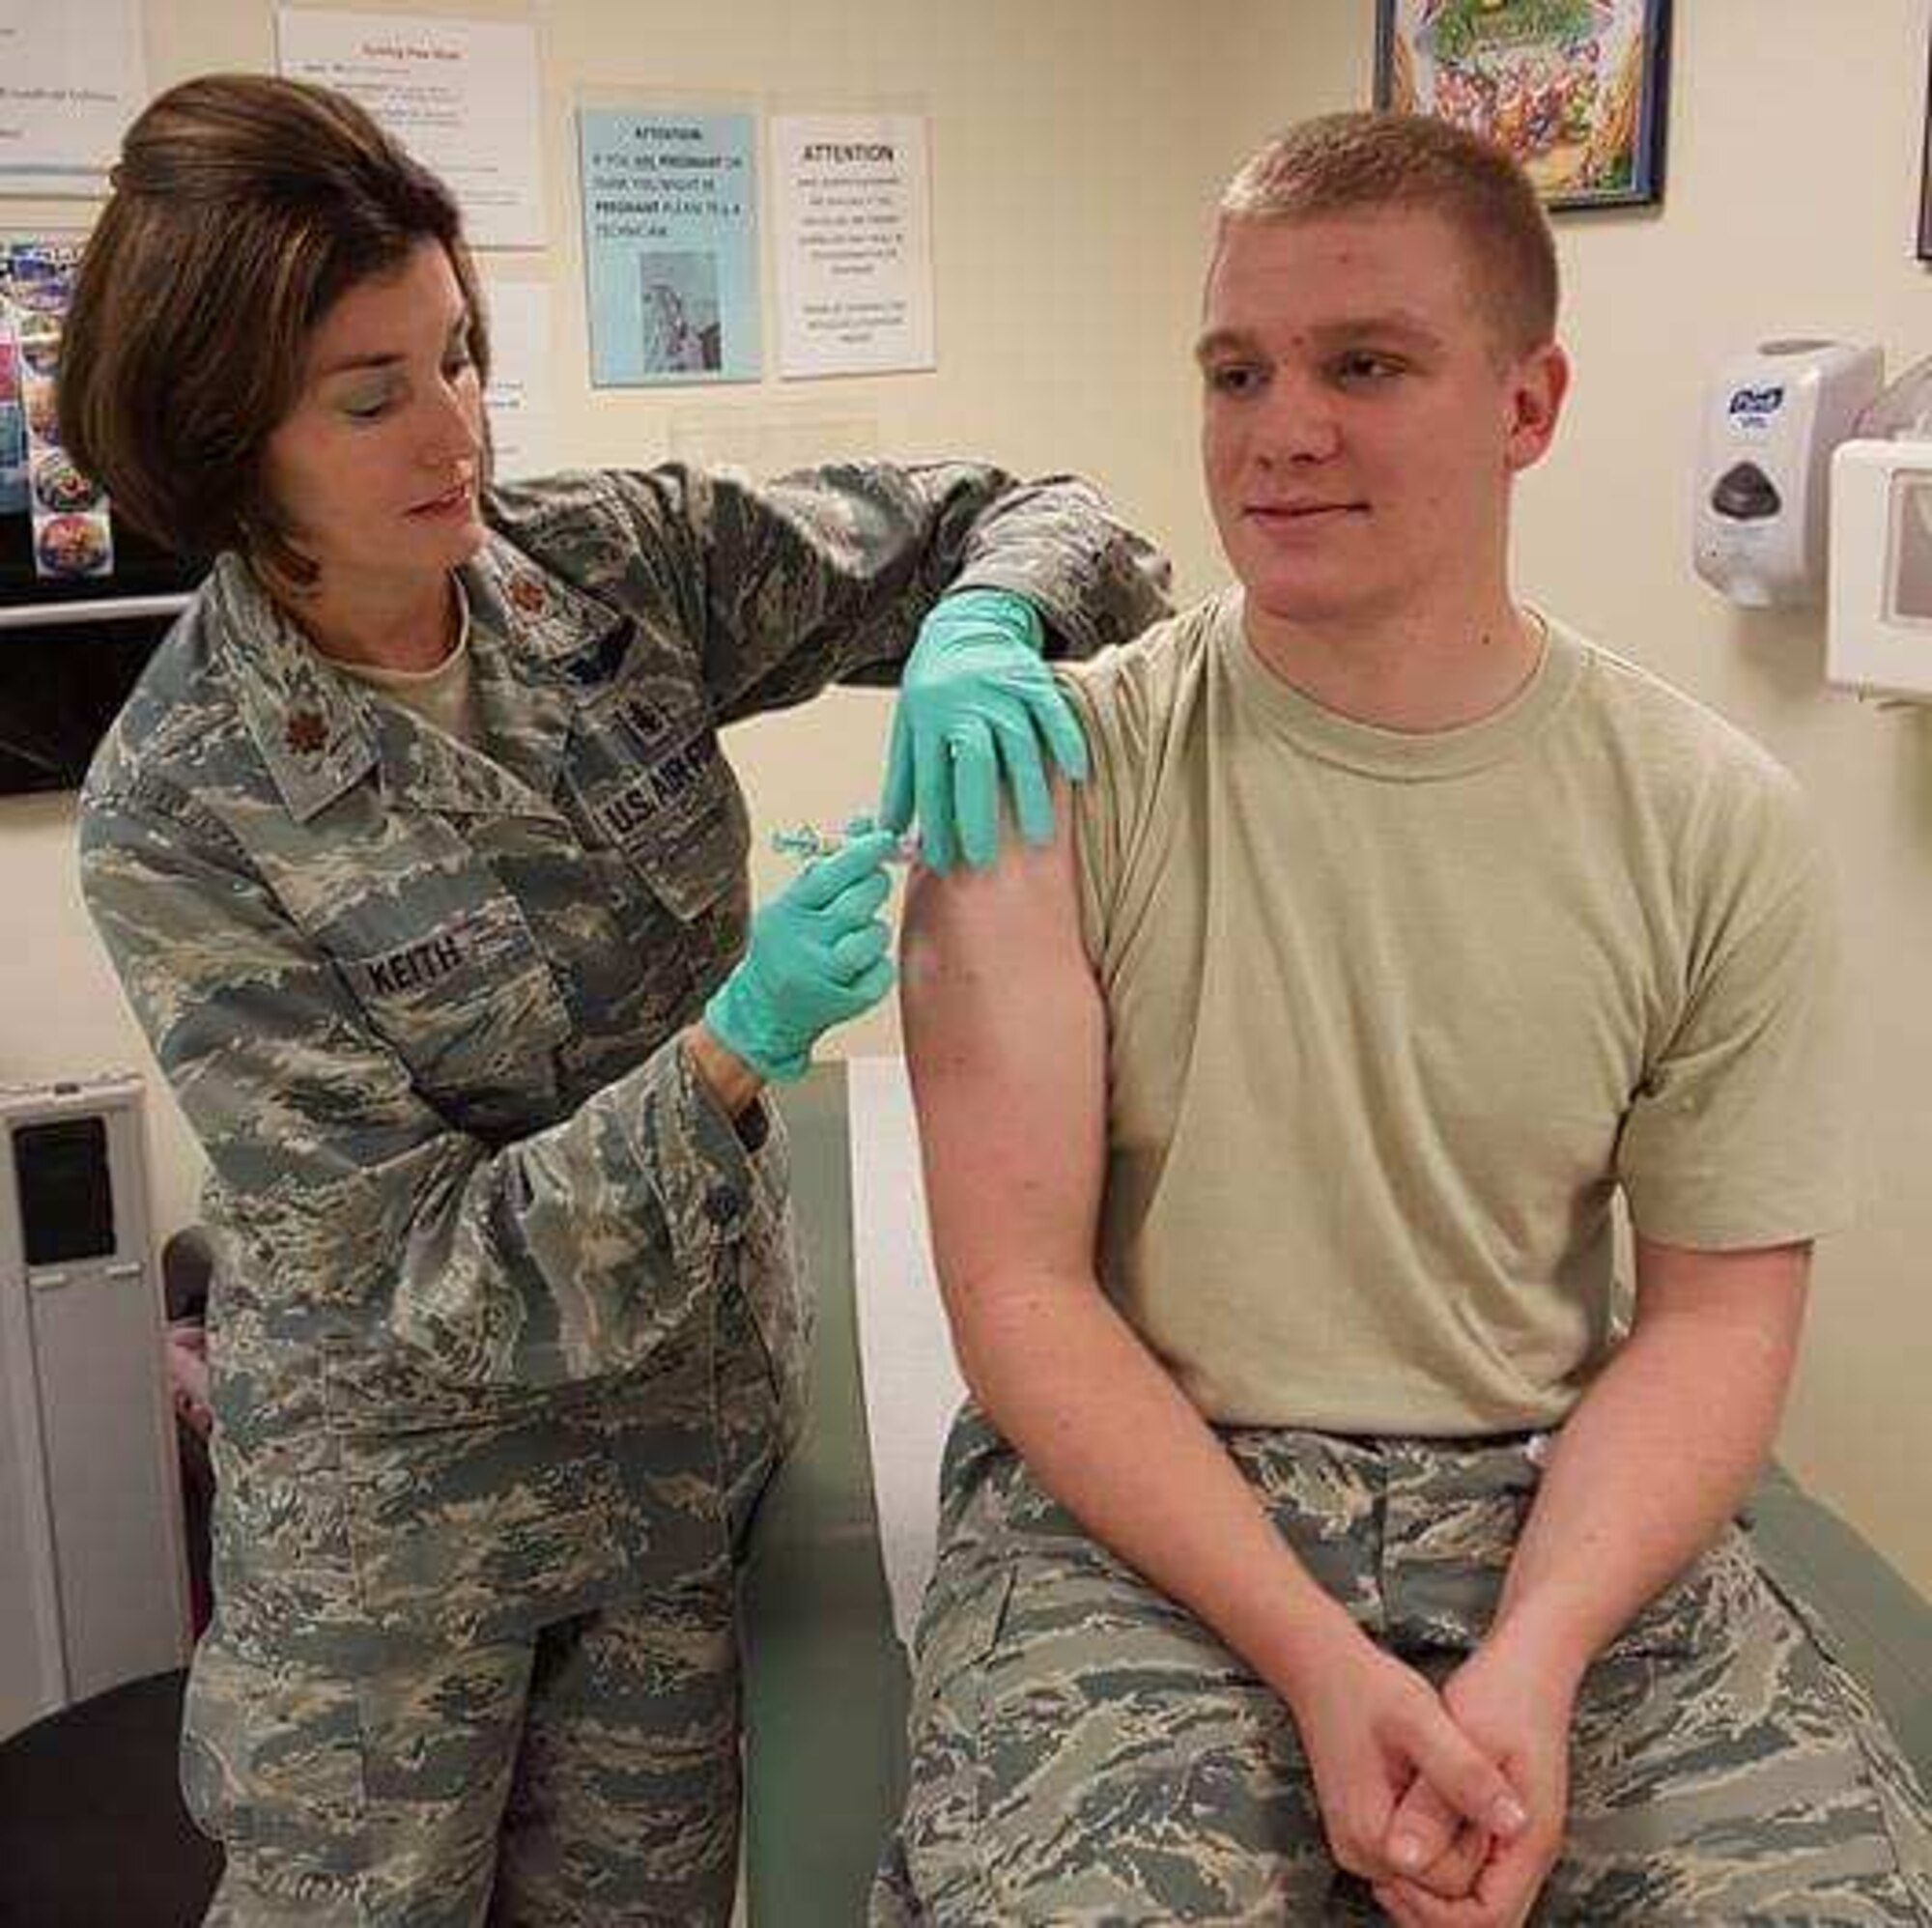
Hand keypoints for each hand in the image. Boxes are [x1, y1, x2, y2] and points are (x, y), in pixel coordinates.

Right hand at [701, 828, 897, 1080]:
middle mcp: (802, 944)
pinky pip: (882, 971)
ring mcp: (823, 976)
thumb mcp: (793, 904)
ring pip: (874, 936)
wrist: (761, 1012)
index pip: (830, 875)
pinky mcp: (844, 1003)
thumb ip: (828, 867)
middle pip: (858, 904)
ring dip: (874, 930)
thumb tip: (865, 825)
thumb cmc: (784, 948)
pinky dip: (878, 965)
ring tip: (856, 935)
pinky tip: (858, 966)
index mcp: (786, 913)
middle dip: (874, 886)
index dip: (863, 853)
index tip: (884, 838)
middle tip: (873, 885)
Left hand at [879, 588, 1086, 871]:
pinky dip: (1066, 742)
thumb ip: (902, 780)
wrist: (965, 625)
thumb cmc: (935, 688)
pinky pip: (1053, 712)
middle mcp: (963, 702)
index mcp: (928, 718)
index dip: (936, 823)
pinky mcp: (1033, 677)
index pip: (931, 779)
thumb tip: (889, 830)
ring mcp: (1000, 688)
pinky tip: (1076, 775)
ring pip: (1018, 743)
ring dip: (1028, 792)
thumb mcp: (909, 727)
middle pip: (973, 762)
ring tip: (1036, 837)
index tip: (945, 861)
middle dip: (978, 813)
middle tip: (986, 859)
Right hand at [1282, 1629, 1530, 1893]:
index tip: (1472, 1783)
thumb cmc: (1367, 1689)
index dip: (1478, 1837)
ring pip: (1434, 1876)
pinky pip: (1420, 1860)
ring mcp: (1360, 1851)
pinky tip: (1437, 1791)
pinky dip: (1439, 1834)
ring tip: (1447, 1779)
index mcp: (1371, 1837)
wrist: (1323, 1671)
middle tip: (1461, 1778)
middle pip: (1443, 1889)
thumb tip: (1517, 1824)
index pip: (1453, 1885)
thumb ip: (1466, 1775)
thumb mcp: (1424, 1721)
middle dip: (1466, 1842)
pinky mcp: (1365, 1839)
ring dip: (1454, 1838)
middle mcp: (1360, 1857)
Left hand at [1371, 1636, 1573, 1927]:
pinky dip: (1436, 1865)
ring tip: (1388, 1859)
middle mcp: (1527, 1846)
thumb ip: (1436, 1799)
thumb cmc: (1504, 1690)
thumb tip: (1405, 1858)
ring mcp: (1514, 1836)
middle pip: (1482, 1919)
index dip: (1435, 1909)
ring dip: (1430, 1888)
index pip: (1489, 1919)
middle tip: (1382, 1874)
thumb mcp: (1462, 1737)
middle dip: (1429, 1907)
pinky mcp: (1497, 1822)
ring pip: (1474, 1898)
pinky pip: (1470, 1869)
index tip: (1393, 1873)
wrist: (1529, 1660)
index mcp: (1528, 1836)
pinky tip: (1406, 1838)